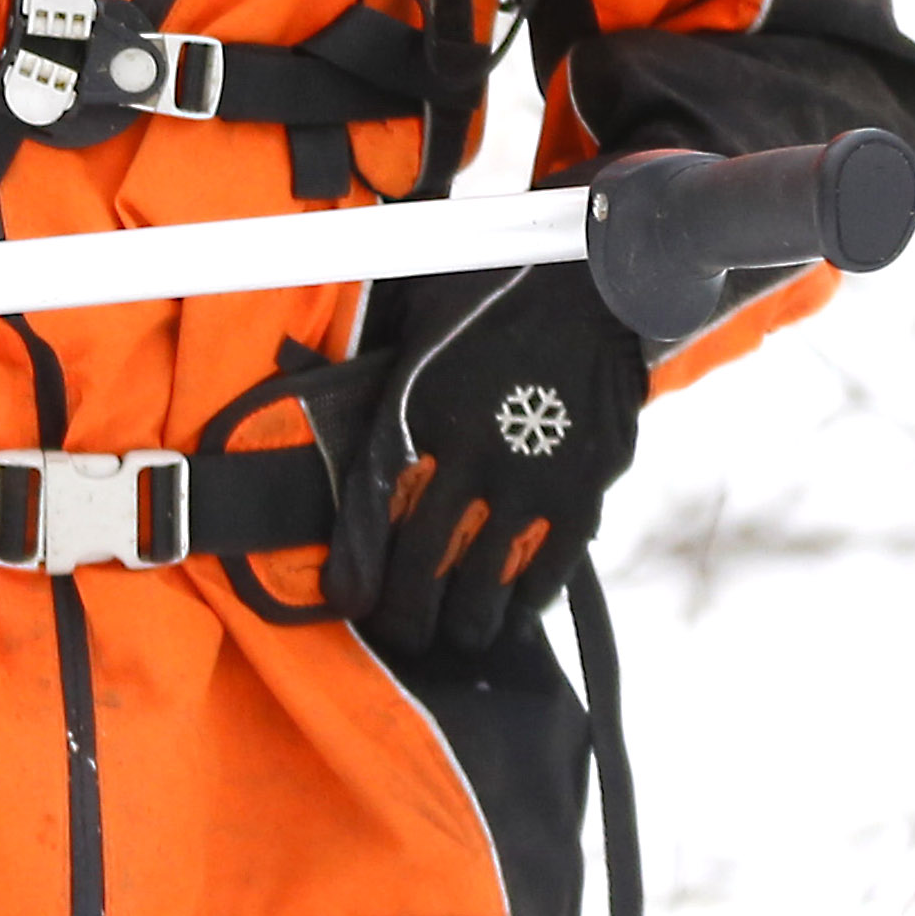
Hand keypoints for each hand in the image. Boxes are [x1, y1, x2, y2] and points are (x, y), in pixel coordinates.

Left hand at [357, 260, 646, 662]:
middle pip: (421, 569)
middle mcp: (465, 455)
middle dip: (407, 617)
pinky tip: (514, 609)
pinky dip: (525, 604)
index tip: (348, 604)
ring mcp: (526, 479)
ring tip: (458, 634)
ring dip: (465, 624)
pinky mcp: (581, 493)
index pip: (369, 518)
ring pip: (482, 589)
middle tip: (405, 632)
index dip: (355, 573)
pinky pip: (545, 576)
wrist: (590, 280)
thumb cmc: (489, 292)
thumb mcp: (415, 323)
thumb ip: (384, 380)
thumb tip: (324, 410)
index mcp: (413, 412)